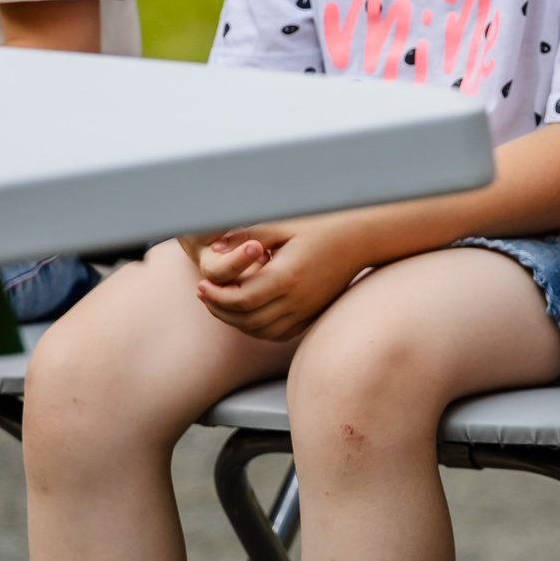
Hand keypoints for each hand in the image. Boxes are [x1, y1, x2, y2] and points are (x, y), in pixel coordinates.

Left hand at [188, 214, 369, 341]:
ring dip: (235, 322)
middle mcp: (297, 300)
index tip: (201, 285)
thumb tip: (213, 248)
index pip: (240, 300)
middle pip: (246, 320)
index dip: (216, 296)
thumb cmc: (318, 226)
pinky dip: (257, 329)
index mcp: (286, 276)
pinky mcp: (310, 315)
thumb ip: (245, 237)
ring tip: (220, 304)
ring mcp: (305, 311)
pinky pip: (278, 334)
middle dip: (219, 309)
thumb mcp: (280, 225)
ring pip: (260, 331)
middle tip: (204, 294)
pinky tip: (246, 313)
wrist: (358, 239)